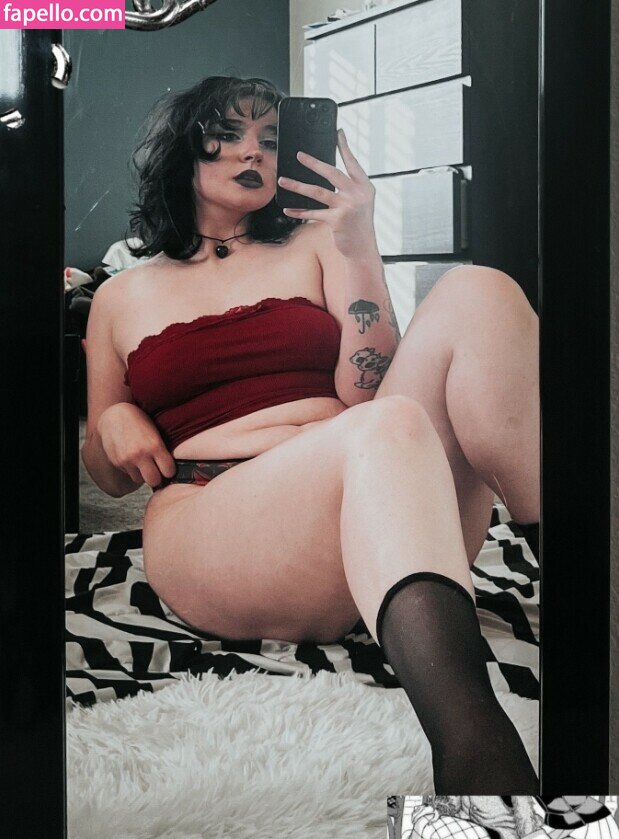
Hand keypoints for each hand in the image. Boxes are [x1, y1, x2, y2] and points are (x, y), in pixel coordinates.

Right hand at [97, 402, 176, 489]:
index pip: (169, 471)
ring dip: (142, 474)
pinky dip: (132, 469)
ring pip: (140, 480)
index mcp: (154, 445)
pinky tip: (131, 458)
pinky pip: (128, 473)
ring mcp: (126, 460)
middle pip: (154, 481)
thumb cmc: (139, 422)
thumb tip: (170, 469)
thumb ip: (162, 450)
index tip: (168, 468)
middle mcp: (140, 455)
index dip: (169, 471)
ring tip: (142, 463)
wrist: (114, 415)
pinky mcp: (116, 462)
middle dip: (157, 478)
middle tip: (157, 471)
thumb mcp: (155, 432)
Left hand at [278, 129, 377, 258]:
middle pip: (332, 173)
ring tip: (283, 181)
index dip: (344, 147)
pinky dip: (299, 211)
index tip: (338, 133)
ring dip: (297, 186)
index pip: (352, 162)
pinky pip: (313, 213)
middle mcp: (357, 194)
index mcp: (365, 187)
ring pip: (317, 192)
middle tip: (299, 155)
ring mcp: (347, 207)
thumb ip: (348, 188)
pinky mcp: (336, 220)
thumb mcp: (360, 203)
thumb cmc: (358, 225)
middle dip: (313, 162)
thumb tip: (326, 174)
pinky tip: (288, 208)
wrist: (362, 249)